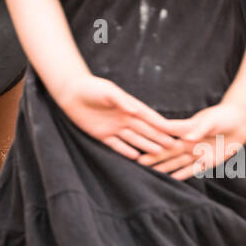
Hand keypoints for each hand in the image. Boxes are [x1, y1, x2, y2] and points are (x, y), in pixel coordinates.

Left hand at [56, 75, 183, 160]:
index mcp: (129, 106)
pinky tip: (136, 158)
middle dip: (159, 138)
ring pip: (134, 139)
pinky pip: (117, 145)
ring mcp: (114, 127)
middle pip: (145, 130)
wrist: (71, 92)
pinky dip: (126, 151)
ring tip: (160, 154)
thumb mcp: (107, 91)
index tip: (174, 131)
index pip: (149, 117)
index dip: (161, 125)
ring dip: (146, 146)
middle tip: (174, 147)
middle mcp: (124, 118)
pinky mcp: (102, 134)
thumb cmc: (91, 88)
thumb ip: (121, 100)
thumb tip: (134, 110)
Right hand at [138, 101, 245, 181]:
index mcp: (186, 130)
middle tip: (137, 162)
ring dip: (165, 167)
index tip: (139, 144)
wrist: (239, 122)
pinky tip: (172, 179)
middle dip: (154, 157)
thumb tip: (188, 137)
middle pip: (168, 151)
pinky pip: (193, 169)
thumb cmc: (223, 116)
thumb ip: (199, 129)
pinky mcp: (207, 160)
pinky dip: (183, 174)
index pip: (166, 137)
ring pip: (177, 162)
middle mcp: (188, 142)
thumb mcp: (211, 120)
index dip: (153, 141)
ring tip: (150, 173)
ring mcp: (197, 152)